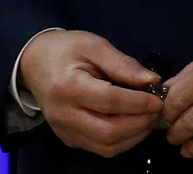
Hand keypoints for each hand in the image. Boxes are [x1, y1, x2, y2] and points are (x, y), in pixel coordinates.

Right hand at [18, 30, 164, 157]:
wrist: (33, 63)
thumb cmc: (65, 49)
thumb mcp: (93, 45)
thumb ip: (122, 63)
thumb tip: (152, 81)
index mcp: (67, 86)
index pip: (108, 101)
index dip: (137, 103)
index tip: (158, 98)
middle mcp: (63, 114)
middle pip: (108, 131)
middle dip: (139, 123)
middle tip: (156, 111)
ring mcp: (65, 131)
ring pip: (107, 146)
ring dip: (134, 136)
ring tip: (148, 118)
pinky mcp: (69, 139)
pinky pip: (100, 148)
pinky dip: (122, 140)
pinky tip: (132, 125)